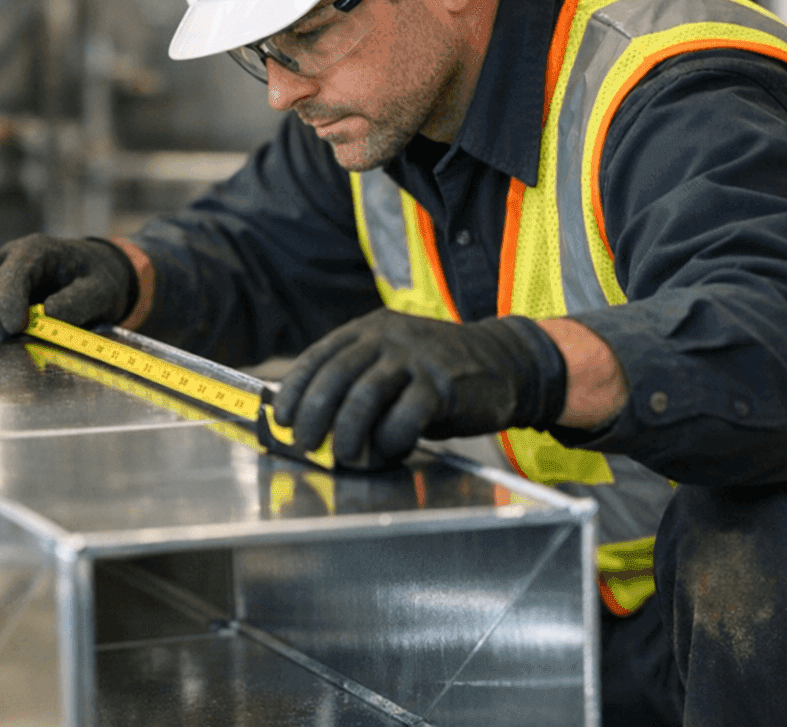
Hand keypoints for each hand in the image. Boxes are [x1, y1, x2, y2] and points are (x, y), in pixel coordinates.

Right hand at [0, 234, 138, 336]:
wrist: (94, 273)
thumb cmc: (97, 280)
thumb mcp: (100, 291)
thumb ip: (78, 302)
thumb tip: (47, 314)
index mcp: (38, 250)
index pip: (12, 271)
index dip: (8, 301)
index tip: (17, 328)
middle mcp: (10, 254)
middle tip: (9, 337)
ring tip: (1, 337)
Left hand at [274, 309, 566, 465]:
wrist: (503, 360)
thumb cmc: (437, 371)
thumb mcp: (393, 362)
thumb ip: (359, 382)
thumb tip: (314, 420)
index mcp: (368, 330)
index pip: (318, 357)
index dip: (295, 390)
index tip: (283, 418)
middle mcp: (388, 338)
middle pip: (336, 377)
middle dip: (314, 416)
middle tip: (306, 444)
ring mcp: (416, 359)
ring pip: (364, 397)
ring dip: (347, 433)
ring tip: (345, 456)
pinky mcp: (442, 384)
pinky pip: (405, 417)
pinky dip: (390, 439)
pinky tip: (391, 449)